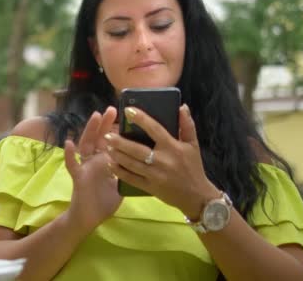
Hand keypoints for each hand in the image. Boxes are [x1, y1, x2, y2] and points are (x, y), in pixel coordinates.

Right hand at [63, 106, 122, 231]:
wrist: (90, 218)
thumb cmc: (105, 202)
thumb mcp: (120, 184)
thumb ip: (128, 171)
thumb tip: (145, 162)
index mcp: (106, 161)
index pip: (111, 141)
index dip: (115, 128)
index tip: (124, 115)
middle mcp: (94, 161)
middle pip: (99, 138)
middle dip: (105, 124)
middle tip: (111, 109)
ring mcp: (85, 167)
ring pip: (86, 145)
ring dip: (89, 131)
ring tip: (94, 116)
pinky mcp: (78, 177)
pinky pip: (72, 165)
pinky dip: (70, 155)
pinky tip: (69, 144)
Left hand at [104, 104, 219, 218]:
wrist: (196, 196)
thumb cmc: (193, 167)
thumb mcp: (193, 145)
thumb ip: (187, 125)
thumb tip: (182, 107)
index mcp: (173, 147)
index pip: (155, 129)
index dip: (141, 119)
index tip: (128, 110)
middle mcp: (163, 160)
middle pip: (137, 149)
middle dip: (120, 142)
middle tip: (107, 135)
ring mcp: (155, 175)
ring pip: (131, 164)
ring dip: (117, 155)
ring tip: (106, 147)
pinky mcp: (150, 187)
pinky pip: (131, 179)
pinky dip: (119, 172)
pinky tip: (111, 165)